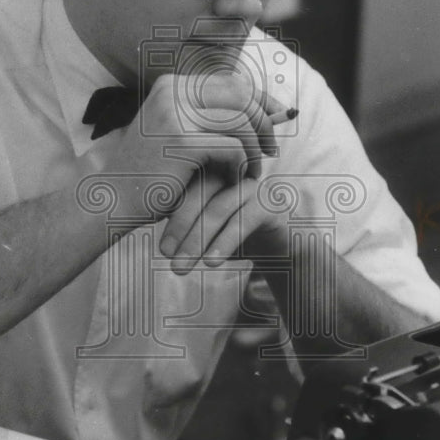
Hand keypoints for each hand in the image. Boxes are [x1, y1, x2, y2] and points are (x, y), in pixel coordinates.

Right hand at [104, 72, 285, 220]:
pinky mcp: (181, 142)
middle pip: (240, 95)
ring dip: (254, 148)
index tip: (279, 120)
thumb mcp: (182, 136)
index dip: (261, 100)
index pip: (231, 82)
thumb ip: (216, 120)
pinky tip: (235, 180)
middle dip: (264, 121)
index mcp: (170, 85)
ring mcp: (174, 114)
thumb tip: (272, 109)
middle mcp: (171, 91)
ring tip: (253, 170)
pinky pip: (232, 147)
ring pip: (240, 121)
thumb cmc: (153, 173)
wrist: (113, 199)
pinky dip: (241, 166)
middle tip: (271, 150)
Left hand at [159, 168, 287, 273]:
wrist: (284, 246)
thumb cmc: (240, 237)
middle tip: (167, 257)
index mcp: (211, 173)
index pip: (185, 189)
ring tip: (182, 266)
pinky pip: (243, 221)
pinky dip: (224, 242)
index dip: (171, 219)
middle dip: (181, 229)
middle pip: (198, 196)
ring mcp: (251, 185)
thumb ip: (186, 227)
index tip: (162, 250)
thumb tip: (155, 239)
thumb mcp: (210, 233)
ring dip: (197, 240)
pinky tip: (211, 262)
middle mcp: (230, 173)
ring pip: (219, 209)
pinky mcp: (270, 202)